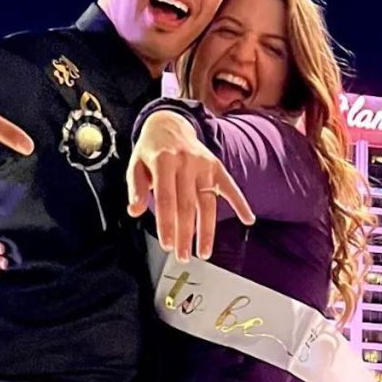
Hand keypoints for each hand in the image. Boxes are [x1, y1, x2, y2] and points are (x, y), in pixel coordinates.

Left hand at [126, 111, 253, 261]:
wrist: (169, 125)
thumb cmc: (151, 151)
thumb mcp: (135, 165)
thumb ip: (135, 188)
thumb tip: (134, 211)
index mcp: (163, 162)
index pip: (166, 199)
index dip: (167, 223)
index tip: (167, 245)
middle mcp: (186, 163)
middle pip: (187, 205)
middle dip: (186, 234)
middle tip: (183, 256)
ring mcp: (204, 165)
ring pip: (208, 203)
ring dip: (207, 230)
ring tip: (204, 253)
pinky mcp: (216, 167)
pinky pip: (230, 187)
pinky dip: (240, 203)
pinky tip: (248, 219)